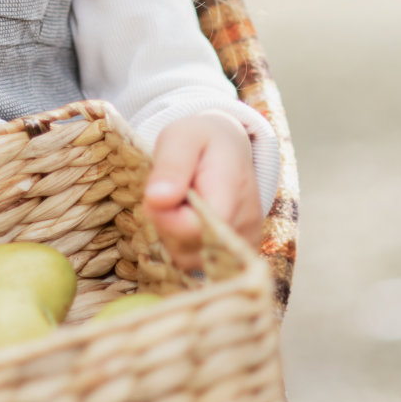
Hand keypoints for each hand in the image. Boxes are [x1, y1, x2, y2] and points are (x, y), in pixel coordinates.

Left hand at [143, 110, 262, 271]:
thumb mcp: (181, 137)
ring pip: (188, 260)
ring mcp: (242, 245)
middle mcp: (244, 226)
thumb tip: (156, 198)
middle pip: (188, 249)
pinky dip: (182, 243)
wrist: (230, 150)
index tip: (158, 193)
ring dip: (172, 235)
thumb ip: (171, 166)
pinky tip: (187, 218)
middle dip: (166, 224)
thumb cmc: (202, 140)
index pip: (193, 228)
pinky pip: (196, 263)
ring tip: (180, 204)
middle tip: (169, 192)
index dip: (165, 216)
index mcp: (231, 192)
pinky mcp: (235, 256)